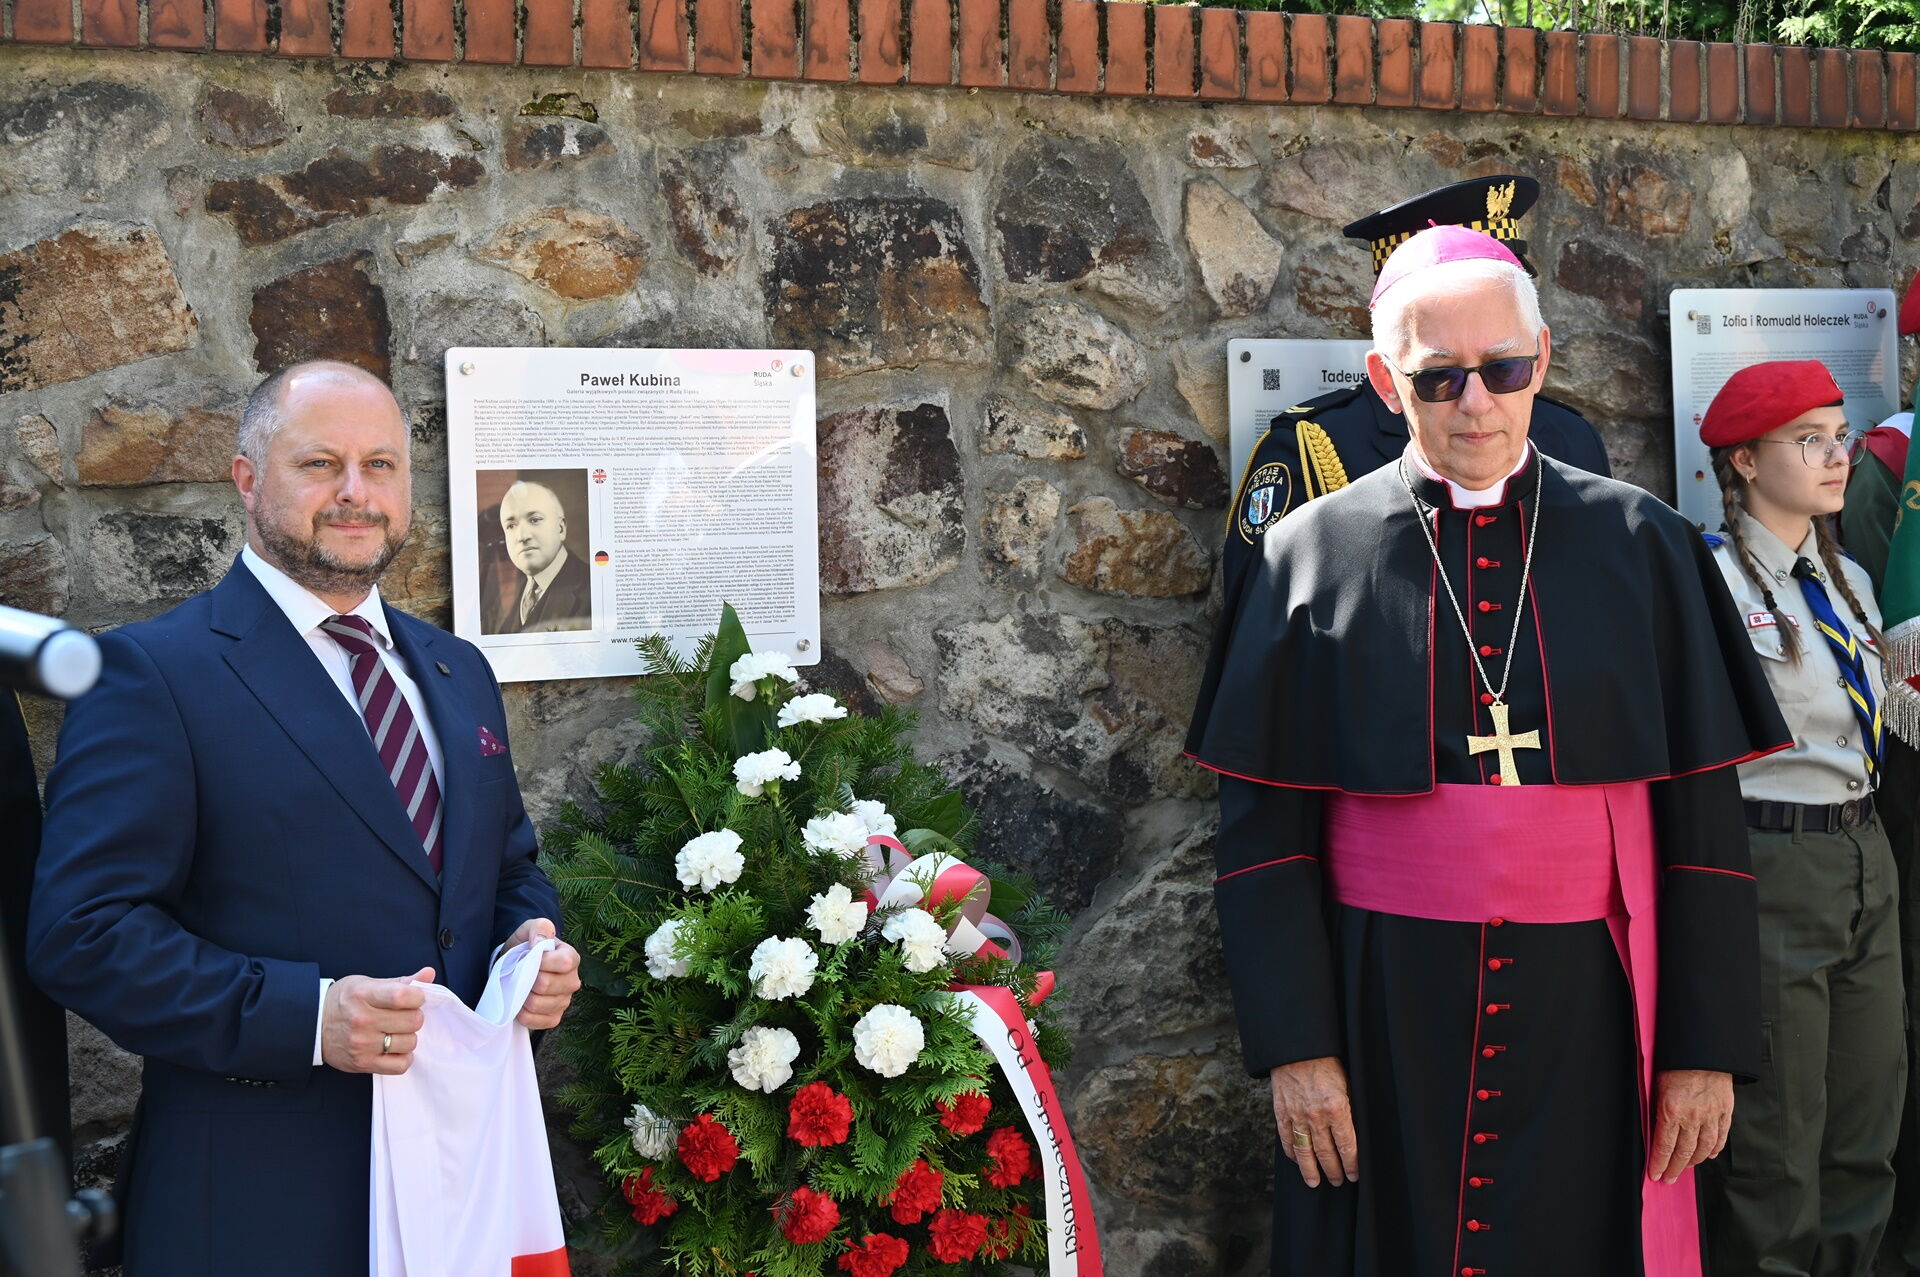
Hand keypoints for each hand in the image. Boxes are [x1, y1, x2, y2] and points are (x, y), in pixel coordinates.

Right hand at [322, 968, 433, 1074]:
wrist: (313, 1025)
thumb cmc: (344, 1001)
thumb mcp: (367, 984)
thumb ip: (401, 981)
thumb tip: (429, 974)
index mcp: (363, 995)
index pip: (403, 996)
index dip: (418, 997)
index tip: (415, 998)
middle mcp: (362, 1020)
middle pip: (412, 1021)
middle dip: (414, 1016)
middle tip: (403, 1015)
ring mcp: (362, 1044)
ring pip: (410, 1042)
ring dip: (408, 1036)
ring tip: (395, 1031)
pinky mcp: (363, 1063)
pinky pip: (401, 1065)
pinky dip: (403, 1057)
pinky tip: (394, 1048)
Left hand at [501, 918, 581, 1029]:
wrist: (517, 966)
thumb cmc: (527, 947)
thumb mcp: (530, 928)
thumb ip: (539, 927)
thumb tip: (539, 942)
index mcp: (572, 958)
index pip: (564, 962)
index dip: (542, 961)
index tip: (529, 956)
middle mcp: (572, 982)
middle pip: (545, 985)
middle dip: (527, 979)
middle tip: (522, 973)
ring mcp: (564, 1002)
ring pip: (537, 1004)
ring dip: (522, 996)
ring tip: (521, 987)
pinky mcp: (554, 1018)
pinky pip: (535, 1021)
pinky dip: (523, 1014)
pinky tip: (521, 1004)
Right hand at [1270, 1057, 1359, 1187]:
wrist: (1298, 1048)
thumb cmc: (1327, 1062)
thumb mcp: (1347, 1085)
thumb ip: (1348, 1110)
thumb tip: (1353, 1135)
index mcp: (1337, 1109)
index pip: (1347, 1147)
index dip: (1352, 1165)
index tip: (1354, 1175)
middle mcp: (1317, 1117)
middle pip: (1327, 1154)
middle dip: (1334, 1171)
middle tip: (1338, 1181)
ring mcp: (1297, 1116)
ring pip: (1305, 1152)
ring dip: (1311, 1171)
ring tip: (1315, 1183)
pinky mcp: (1282, 1112)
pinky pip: (1287, 1139)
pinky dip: (1291, 1152)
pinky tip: (1297, 1160)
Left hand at [1647, 1068, 1732, 1183]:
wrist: (1703, 1048)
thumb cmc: (1674, 1064)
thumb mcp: (1656, 1085)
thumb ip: (1657, 1110)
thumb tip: (1653, 1132)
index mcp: (1671, 1110)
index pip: (1664, 1146)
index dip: (1659, 1164)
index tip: (1655, 1175)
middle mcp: (1692, 1117)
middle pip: (1683, 1152)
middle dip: (1674, 1169)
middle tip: (1668, 1178)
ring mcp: (1711, 1115)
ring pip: (1703, 1148)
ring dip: (1693, 1161)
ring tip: (1685, 1168)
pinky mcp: (1725, 1111)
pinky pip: (1720, 1137)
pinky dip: (1714, 1149)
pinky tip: (1707, 1155)